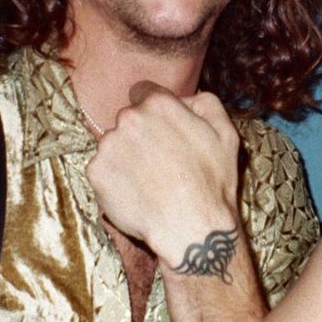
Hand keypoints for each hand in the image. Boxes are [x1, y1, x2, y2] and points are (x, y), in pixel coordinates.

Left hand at [86, 82, 242, 265]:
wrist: (191, 230)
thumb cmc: (212, 183)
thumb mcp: (226, 134)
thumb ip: (205, 103)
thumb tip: (185, 98)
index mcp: (159, 104)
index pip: (144, 92)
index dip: (155, 110)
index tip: (162, 130)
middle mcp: (129, 119)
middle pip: (129, 119)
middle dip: (141, 134)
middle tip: (161, 162)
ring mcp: (109, 146)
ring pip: (114, 144)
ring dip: (127, 157)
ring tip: (150, 182)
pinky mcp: (96, 172)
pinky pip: (103, 169)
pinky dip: (115, 179)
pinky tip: (137, 194)